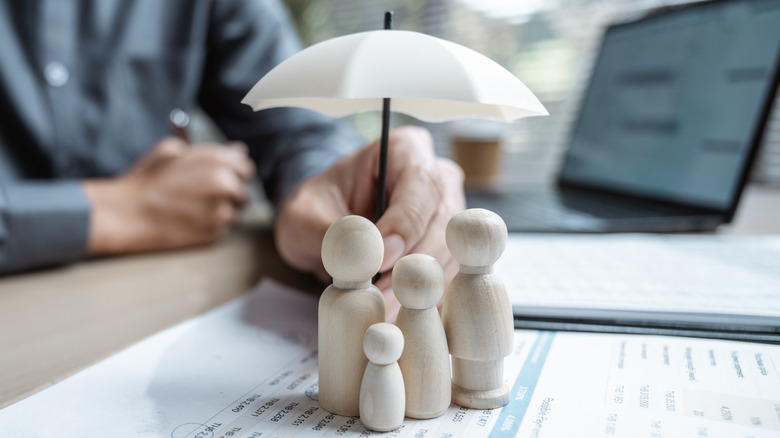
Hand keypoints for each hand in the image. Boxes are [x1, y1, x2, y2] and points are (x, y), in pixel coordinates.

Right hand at [84, 137, 255, 254]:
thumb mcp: (171, 150)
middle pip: (243, 191)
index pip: (245, 167)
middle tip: (204, 194)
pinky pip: (223, 229)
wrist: (126, 214)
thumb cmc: (146, 181)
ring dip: (222, 209)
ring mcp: (221, 214)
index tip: (224, 175)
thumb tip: (238, 150)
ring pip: (235, 212)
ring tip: (192, 207)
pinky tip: (189, 219)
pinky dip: (212, 225)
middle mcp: (225, 188)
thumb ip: (209, 150)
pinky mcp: (215, 236)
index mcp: (218, 163)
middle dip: (230, 192)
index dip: (234, 171)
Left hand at [275, 126, 465, 320]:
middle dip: (414, 264)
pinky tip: (397, 316)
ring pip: (452, 255)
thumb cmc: (314, 209)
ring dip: (419, 288)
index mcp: (406, 151)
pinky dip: (423, 301)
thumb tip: (363, 251)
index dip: (405, 225)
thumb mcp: (303, 216)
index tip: (380, 259)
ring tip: (383, 311)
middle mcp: (438, 179)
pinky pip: (448, 278)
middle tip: (380, 296)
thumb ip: (330, 231)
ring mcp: (450, 217)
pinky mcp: (449, 252)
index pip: (421, 185)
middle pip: (445, 223)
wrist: (320, 226)